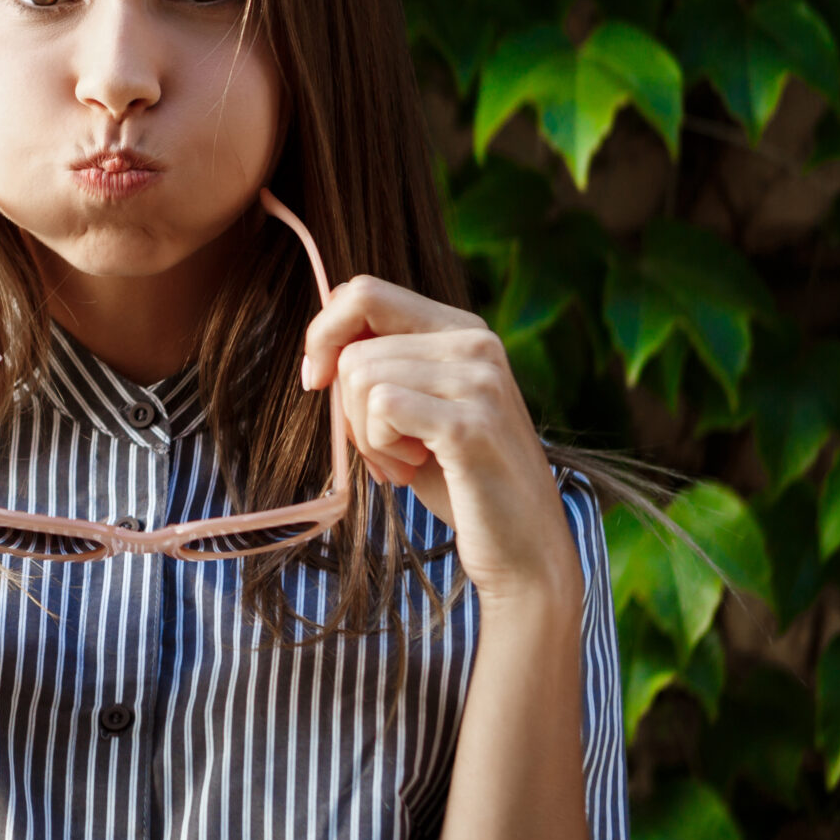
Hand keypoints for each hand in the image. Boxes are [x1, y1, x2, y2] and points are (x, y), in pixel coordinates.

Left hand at [299, 276, 577, 607]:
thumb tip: (320, 347)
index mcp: (461, 330)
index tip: (317, 380)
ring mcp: (477, 379)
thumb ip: (381, 369)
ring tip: (405, 463)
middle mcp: (475, 342)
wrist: (523, 548)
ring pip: (361, 379)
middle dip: (348, 409)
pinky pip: (380, 408)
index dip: (324, 334)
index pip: (363, 292)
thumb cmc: (459, 480)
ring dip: (366, 436)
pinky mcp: (469, 422)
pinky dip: (379, 447)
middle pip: (354, 348)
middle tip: (385, 450)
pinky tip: (411, 469)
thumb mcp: (416, 410)